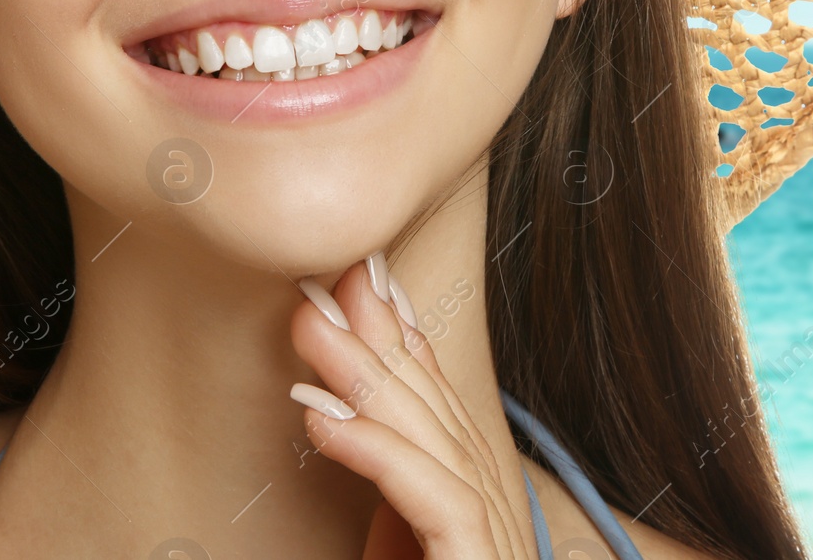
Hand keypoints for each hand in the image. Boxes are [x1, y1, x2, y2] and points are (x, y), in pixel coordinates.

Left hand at [288, 256, 536, 559]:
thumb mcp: (399, 545)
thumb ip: (387, 492)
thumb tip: (337, 412)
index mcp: (480, 505)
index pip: (444, 408)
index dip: (404, 341)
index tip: (358, 288)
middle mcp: (499, 515)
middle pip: (438, 410)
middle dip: (382, 338)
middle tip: (331, 280)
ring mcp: (499, 542)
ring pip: (435, 440)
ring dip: (365, 377)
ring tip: (313, 327)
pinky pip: (438, 499)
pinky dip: (378, 451)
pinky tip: (324, 418)